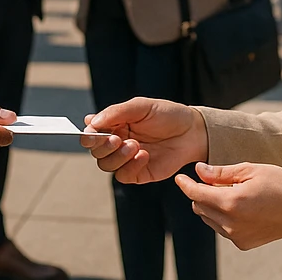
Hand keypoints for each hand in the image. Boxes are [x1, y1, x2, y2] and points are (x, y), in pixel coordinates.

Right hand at [79, 97, 206, 184]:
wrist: (192, 132)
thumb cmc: (167, 115)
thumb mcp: (141, 107)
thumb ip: (116, 112)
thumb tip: (91, 122)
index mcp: (115, 125)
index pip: (92, 134)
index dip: (89, 135)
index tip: (93, 132)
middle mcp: (118, 143)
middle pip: (96, 152)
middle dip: (103, 146)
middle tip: (117, 138)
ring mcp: (127, 160)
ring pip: (106, 165)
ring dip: (117, 157)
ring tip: (136, 145)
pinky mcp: (139, 173)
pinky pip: (124, 176)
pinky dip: (130, 167)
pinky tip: (144, 155)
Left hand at [177, 163, 281, 249]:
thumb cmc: (281, 184)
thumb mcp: (250, 170)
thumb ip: (221, 172)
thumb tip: (199, 171)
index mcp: (231, 203)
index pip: (196, 194)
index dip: (185, 184)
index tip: (180, 178)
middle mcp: (230, 224)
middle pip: (199, 208)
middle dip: (201, 193)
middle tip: (217, 180)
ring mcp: (237, 237)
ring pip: (209, 219)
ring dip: (212, 205)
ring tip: (233, 192)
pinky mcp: (244, 243)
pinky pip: (222, 229)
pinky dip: (223, 217)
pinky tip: (240, 205)